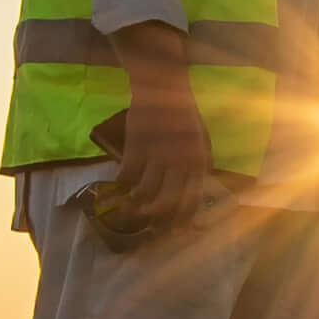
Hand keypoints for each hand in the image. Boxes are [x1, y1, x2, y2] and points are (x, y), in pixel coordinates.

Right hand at [85, 107, 215, 252]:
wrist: (162, 85)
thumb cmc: (182, 114)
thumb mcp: (199, 140)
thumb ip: (197, 166)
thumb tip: (192, 194)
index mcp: (198, 161)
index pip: (192, 201)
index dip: (183, 221)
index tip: (175, 233)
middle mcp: (180, 162)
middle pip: (167, 203)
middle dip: (156, 219)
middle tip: (147, 222)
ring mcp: (157, 155)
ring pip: (144, 193)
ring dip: (134, 204)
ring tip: (128, 206)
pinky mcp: (136, 146)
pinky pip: (126, 175)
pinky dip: (121, 184)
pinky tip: (119, 184)